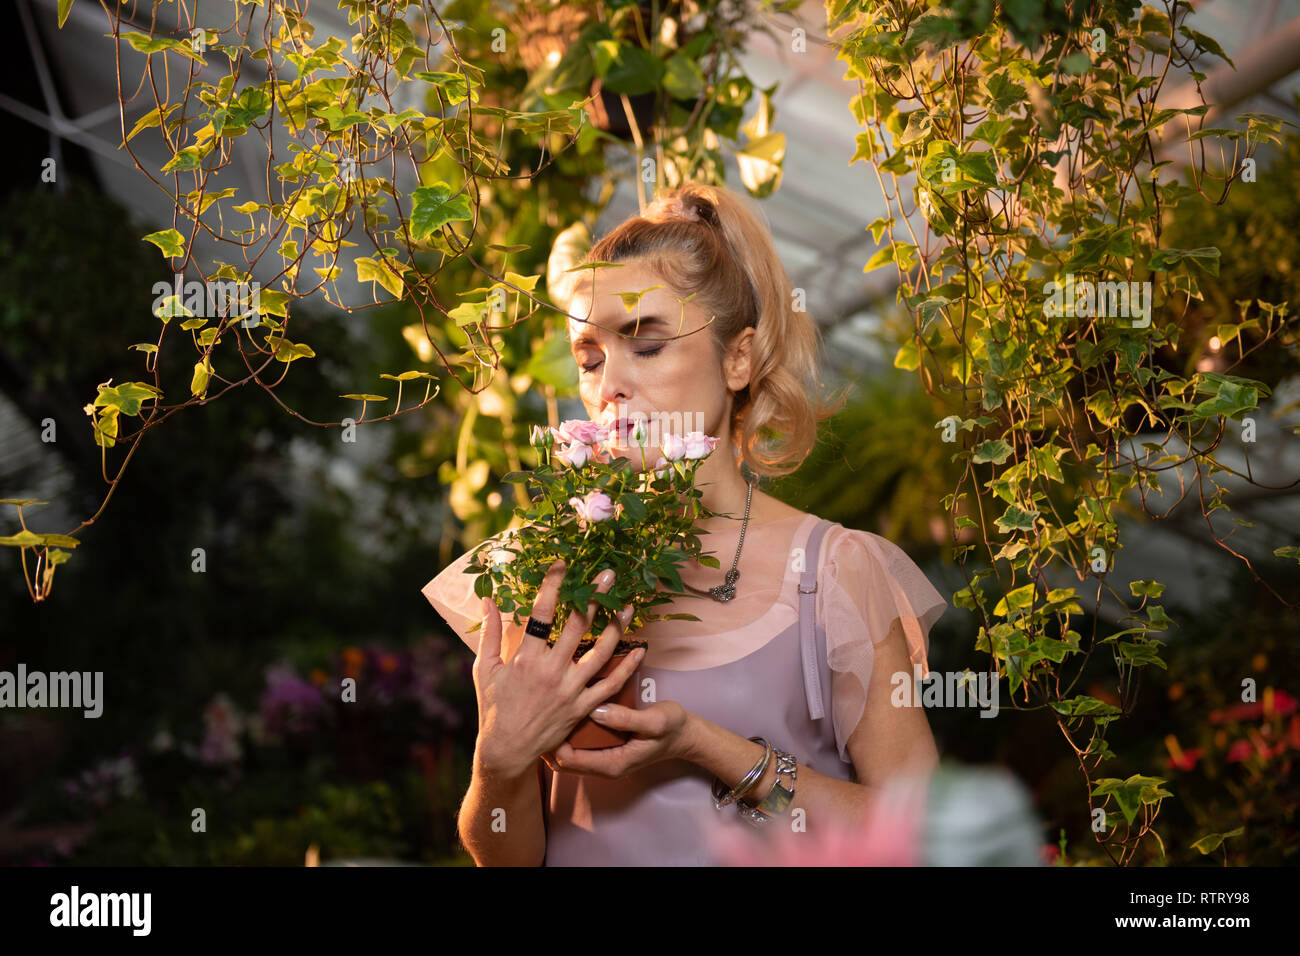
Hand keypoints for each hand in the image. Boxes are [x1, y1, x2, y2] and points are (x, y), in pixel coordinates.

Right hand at [472, 559, 641, 777]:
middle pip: (577, 625)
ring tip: (629, 604)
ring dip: (617, 625)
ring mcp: (571, 690)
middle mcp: (551, 671)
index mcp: (526, 659)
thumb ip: (490, 633)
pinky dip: (628, 666)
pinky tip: (640, 649)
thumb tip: (488, 600)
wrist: (507, 751)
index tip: (563, 563)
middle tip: (608, 574)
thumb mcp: (484, 669)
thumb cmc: (493, 708)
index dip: (553, 585)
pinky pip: (611, 683)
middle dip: (594, 596)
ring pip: (601, 651)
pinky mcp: (584, 706)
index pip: (541, 613)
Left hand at [540, 701, 691, 778]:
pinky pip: (579, 748)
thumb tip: (595, 710)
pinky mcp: (606, 750)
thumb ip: (625, 718)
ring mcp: (605, 759)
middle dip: (548, 742)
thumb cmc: (672, 727)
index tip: (546, 717)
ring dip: (557, 738)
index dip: (553, 742)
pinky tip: (565, 713)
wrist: (686, 735)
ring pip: (568, 756)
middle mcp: (605, 766)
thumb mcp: (654, 720)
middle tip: (538, 713)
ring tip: (546, 713)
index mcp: (612, 763)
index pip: (569, 760)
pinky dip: (569, 735)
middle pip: (562, 762)